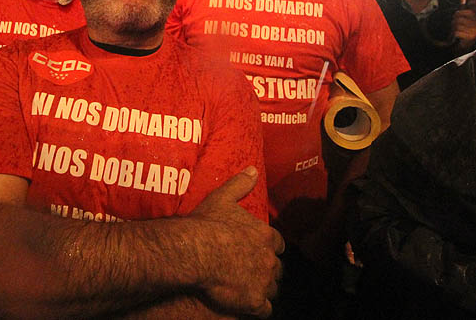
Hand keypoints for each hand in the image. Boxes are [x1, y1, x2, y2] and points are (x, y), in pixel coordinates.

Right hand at [189, 167, 284, 317]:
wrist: (196, 251)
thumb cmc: (208, 224)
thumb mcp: (223, 198)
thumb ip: (240, 184)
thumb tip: (253, 169)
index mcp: (265, 236)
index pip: (278, 244)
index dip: (270, 248)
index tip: (262, 250)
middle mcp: (269, 259)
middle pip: (277, 269)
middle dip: (268, 270)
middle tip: (253, 271)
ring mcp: (263, 281)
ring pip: (272, 289)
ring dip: (263, 289)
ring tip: (249, 289)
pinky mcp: (254, 301)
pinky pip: (264, 310)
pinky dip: (259, 310)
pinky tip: (250, 307)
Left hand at [452, 8, 475, 50]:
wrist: (463, 46)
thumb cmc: (463, 32)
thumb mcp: (464, 22)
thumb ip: (463, 12)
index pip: (466, 12)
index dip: (458, 14)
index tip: (455, 17)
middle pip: (459, 18)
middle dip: (454, 22)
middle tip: (454, 27)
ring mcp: (474, 31)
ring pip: (457, 25)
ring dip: (454, 29)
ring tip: (455, 32)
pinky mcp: (470, 37)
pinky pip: (457, 32)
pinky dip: (455, 34)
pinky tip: (457, 36)